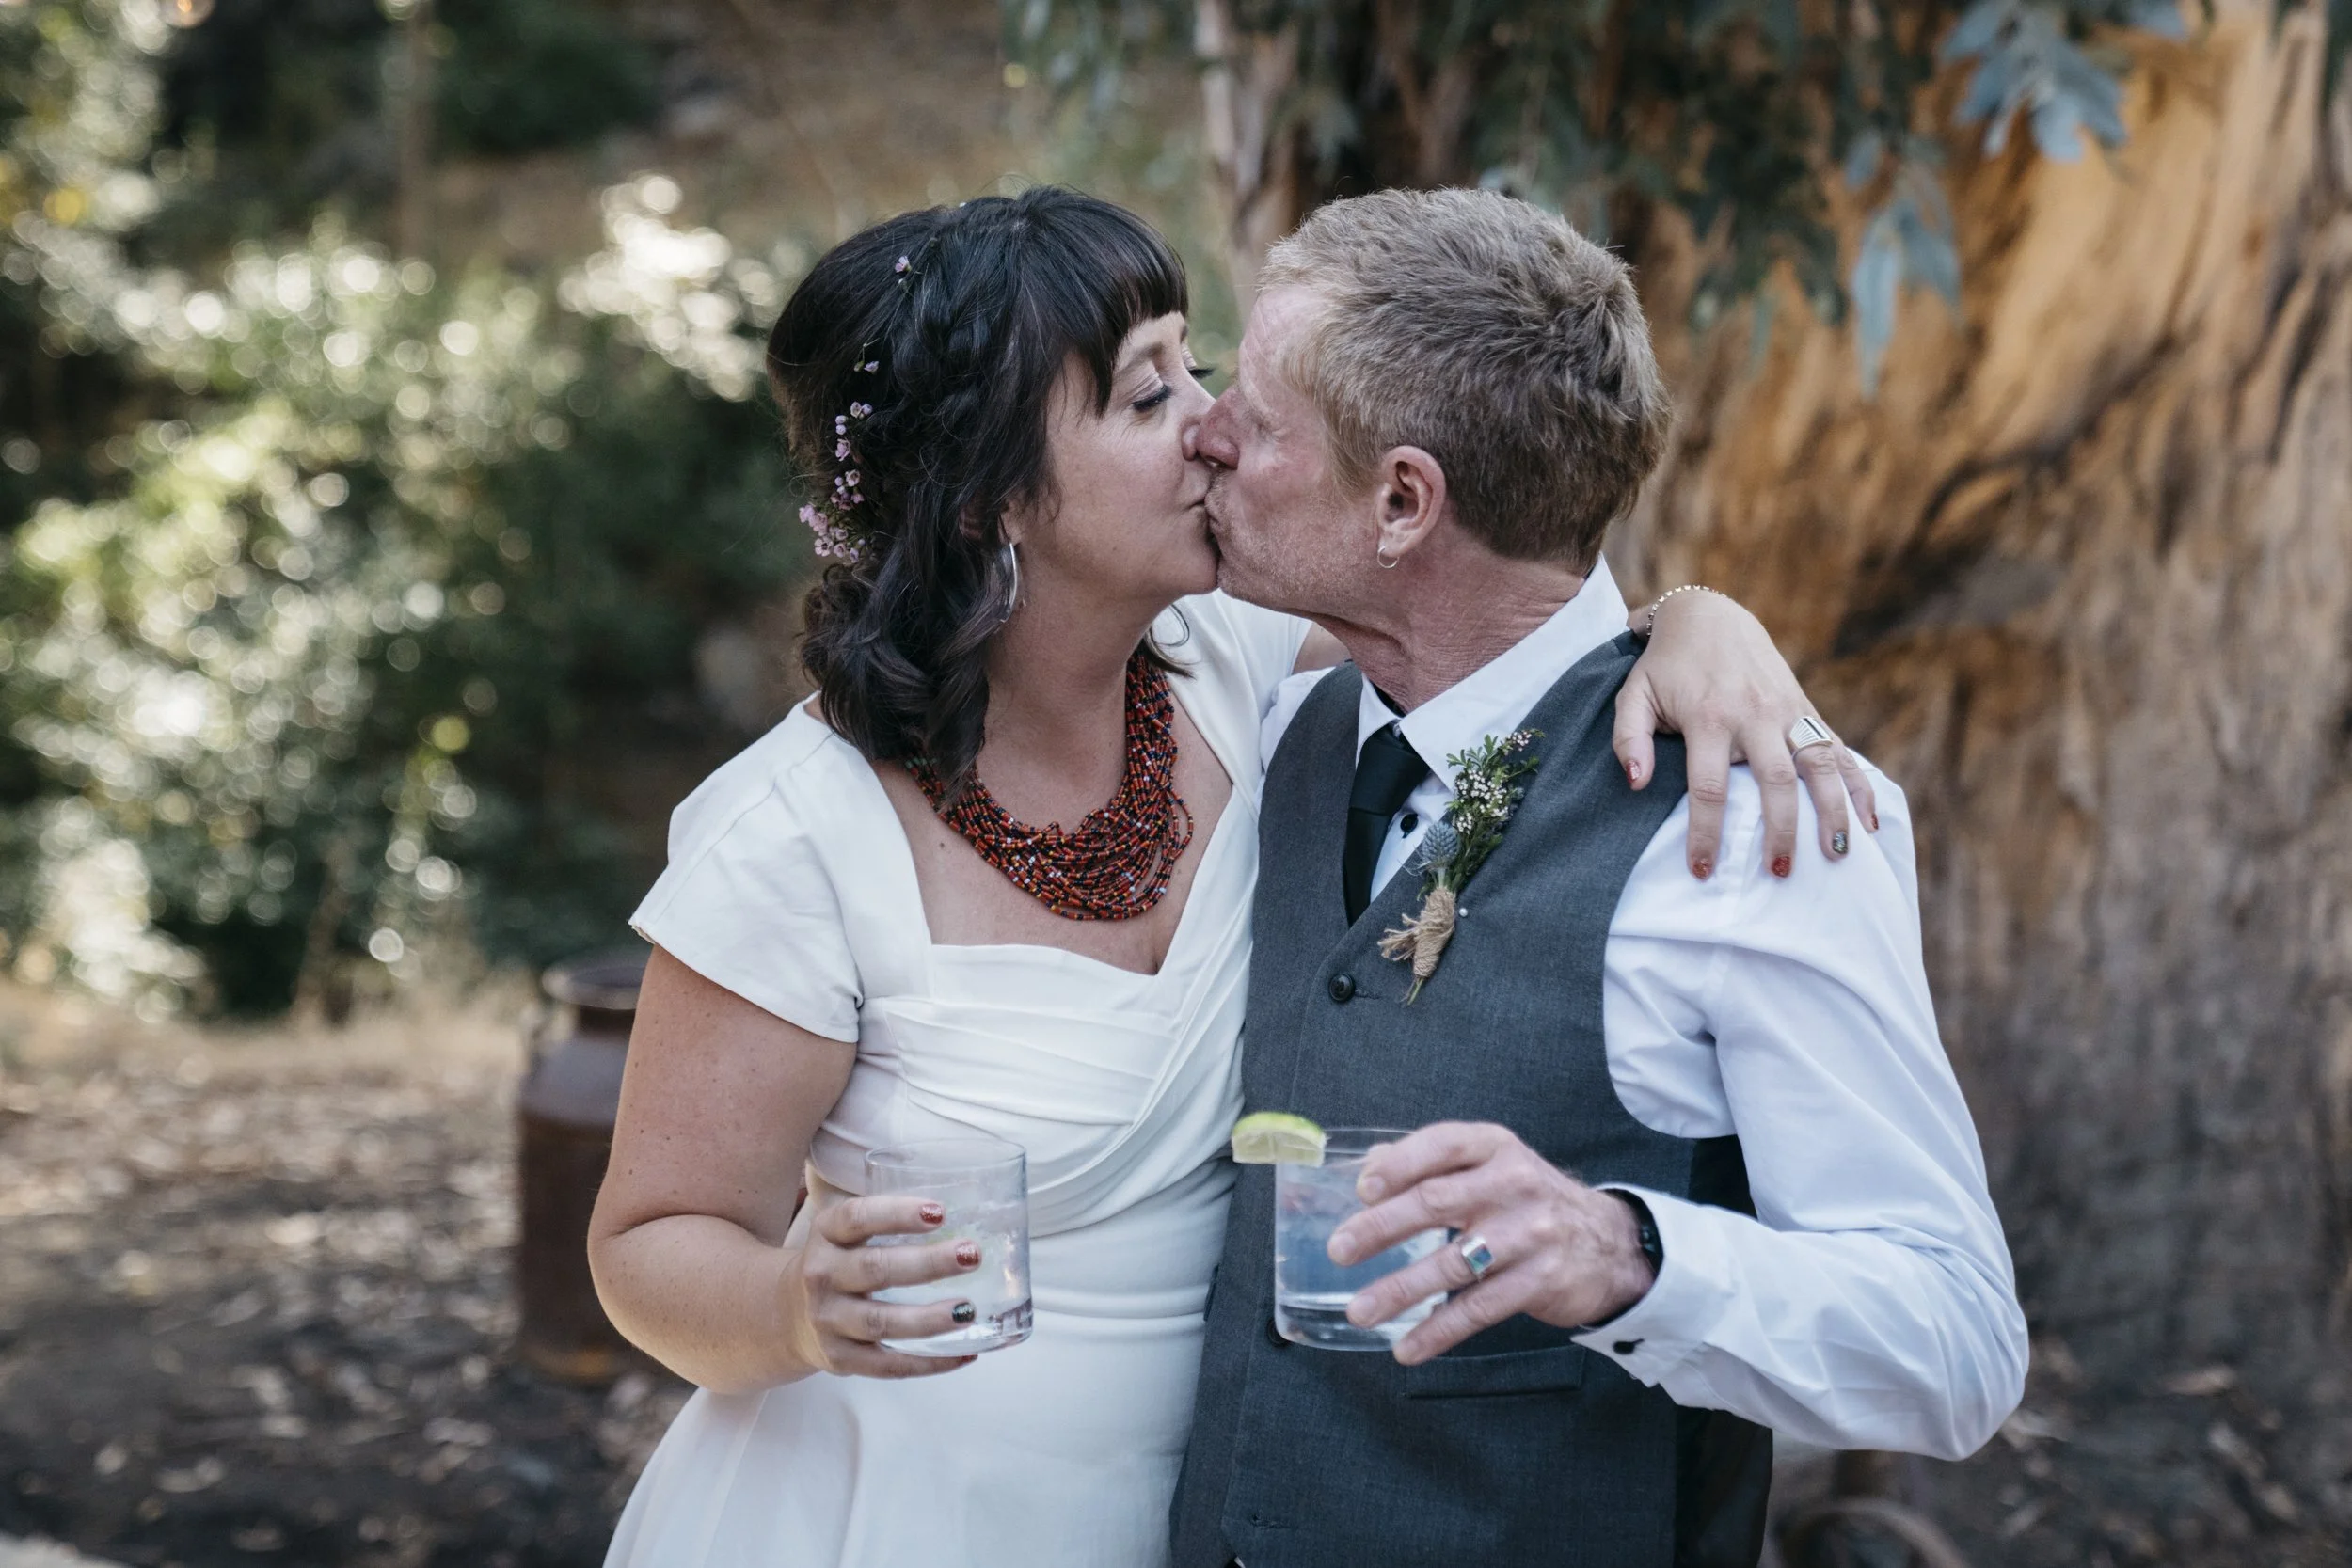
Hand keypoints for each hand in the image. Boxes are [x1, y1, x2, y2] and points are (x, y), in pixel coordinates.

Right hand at [776, 1195, 983, 1378]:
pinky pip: (888, 1365)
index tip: (940, 1212)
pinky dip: (929, 1362)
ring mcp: (828, 1320)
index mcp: (826, 1234)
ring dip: (929, 1318)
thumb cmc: (837, 1264)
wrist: (786, 1315)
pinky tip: (964, 1353)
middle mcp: (821, 1275)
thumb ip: (886, 1221)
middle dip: (928, 1263)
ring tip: (968, 1311)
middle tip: (971, 1255)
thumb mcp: (844, 1234)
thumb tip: (965, 1213)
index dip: (898, 1214)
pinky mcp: (840, 1359)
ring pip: (882, 1321)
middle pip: (876, 1269)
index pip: (857, 1218)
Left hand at [1328, 1122, 1655, 1366]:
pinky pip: (1478, 1309)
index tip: (1361, 1190)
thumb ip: (1434, 1163)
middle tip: (1340, 1250)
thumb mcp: (1491, 1165)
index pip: (1442, 1145)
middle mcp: (1514, 1185)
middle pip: (1437, 1202)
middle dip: (1381, 1228)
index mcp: (1496, 1148)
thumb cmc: (1529, 1200)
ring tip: (1359, 1309)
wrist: (1608, 1243)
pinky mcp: (1539, 1282)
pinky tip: (1407, 1348)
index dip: (1399, 1165)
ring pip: (1453, 1263)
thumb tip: (1369, 1167)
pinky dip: (1439, 1331)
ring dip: (1400, 1289)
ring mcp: (1530, 1235)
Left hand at [1616, 588, 1876, 878]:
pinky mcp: (1807, 709)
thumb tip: (1635, 783)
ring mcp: (1788, 711)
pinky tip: (1870, 823)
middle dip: (1780, 832)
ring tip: (1837, 857)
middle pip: (1776, 782)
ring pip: (1821, 766)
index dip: (1707, 834)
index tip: (1704, 871)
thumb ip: (1628, 739)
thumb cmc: (1664, 666)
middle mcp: (1755, 715)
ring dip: (1833, 812)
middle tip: (1777, 874)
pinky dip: (1859, 786)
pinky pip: (1840, 750)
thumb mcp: (1634, 695)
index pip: (1710, 788)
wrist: (1709, 616)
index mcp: (1709, 717)